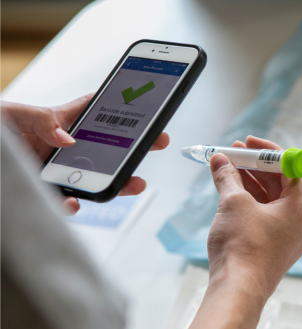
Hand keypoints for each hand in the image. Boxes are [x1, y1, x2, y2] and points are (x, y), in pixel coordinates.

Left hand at [1, 95, 169, 213]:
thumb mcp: (11, 115)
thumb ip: (40, 119)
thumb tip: (67, 138)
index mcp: (58, 122)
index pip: (95, 111)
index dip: (122, 108)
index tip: (147, 110)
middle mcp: (62, 148)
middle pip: (106, 148)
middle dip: (134, 147)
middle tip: (157, 143)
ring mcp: (56, 172)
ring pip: (94, 178)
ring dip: (117, 182)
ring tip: (134, 183)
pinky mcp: (45, 194)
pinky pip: (67, 203)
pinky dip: (73, 206)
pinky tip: (74, 202)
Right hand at [190, 136, 301, 328]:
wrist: (237, 289)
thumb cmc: (243, 248)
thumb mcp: (233, 203)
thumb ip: (228, 176)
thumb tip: (220, 160)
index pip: (289, 166)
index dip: (267, 151)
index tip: (248, 143)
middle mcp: (301, 221)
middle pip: (279, 182)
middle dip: (254, 166)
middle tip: (232, 153)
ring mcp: (289, 235)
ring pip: (270, 199)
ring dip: (249, 183)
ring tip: (225, 168)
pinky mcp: (275, 246)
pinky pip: (265, 216)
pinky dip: (250, 202)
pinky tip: (230, 191)